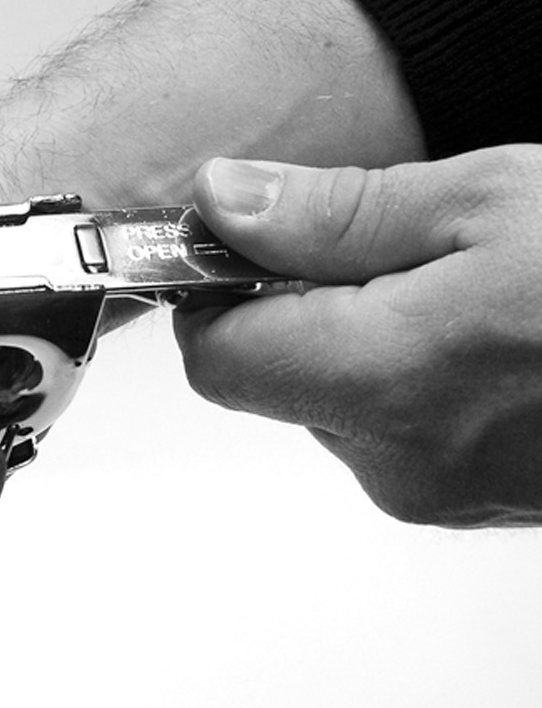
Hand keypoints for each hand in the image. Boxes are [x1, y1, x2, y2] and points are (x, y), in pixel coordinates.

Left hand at [175, 146, 541, 525]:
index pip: (213, 357)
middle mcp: (399, 462)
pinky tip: (495, 336)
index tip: (246, 239)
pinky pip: (403, 430)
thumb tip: (222, 203)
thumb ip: (337, 213)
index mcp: (384, 384)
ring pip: (343, 401)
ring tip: (468, 291)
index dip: (215, 291)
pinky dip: (422, 379)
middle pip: (277, 376)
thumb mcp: (487, 203)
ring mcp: (443, 495)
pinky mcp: (479, 504)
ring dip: (375, 341)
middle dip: (312, 305)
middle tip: (402, 249)